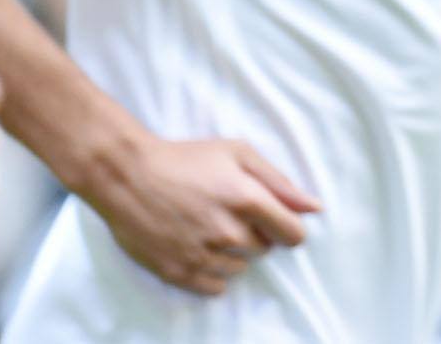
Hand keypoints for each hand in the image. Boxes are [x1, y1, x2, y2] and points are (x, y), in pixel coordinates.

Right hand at [86, 133, 321, 295]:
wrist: (126, 175)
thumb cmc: (185, 159)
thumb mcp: (237, 153)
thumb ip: (280, 182)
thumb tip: (315, 208)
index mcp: (247, 200)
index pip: (292, 235)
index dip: (287, 228)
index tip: (274, 221)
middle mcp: (227, 232)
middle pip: (264, 250)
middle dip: (256, 234)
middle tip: (230, 215)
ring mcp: (201, 255)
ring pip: (239, 268)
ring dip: (233, 253)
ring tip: (210, 230)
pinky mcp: (177, 271)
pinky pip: (214, 287)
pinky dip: (213, 273)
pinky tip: (201, 250)